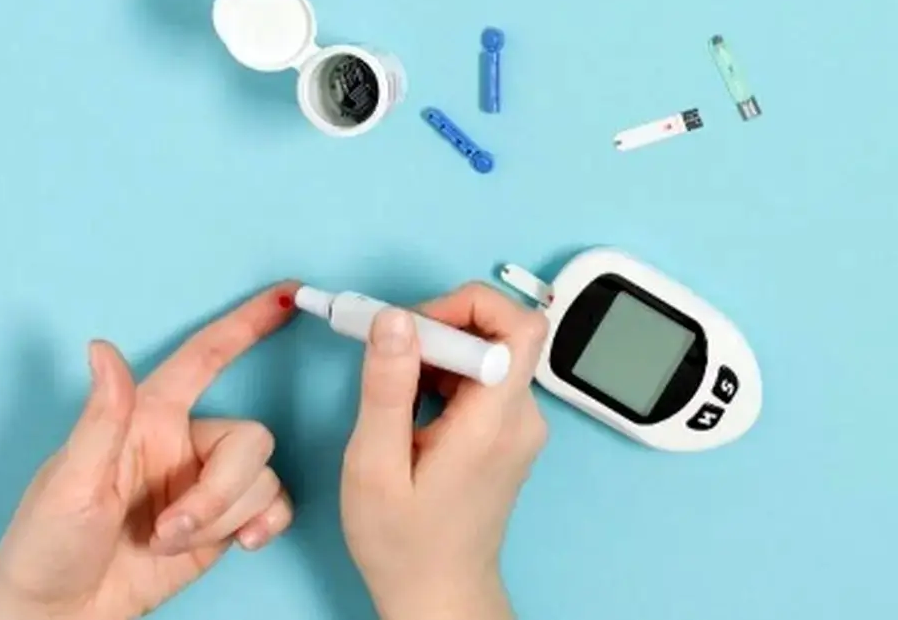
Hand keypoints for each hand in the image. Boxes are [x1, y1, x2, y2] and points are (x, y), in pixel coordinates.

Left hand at [0, 282, 299, 619]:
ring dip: (225, 517)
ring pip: (262, 477)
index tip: (288, 294)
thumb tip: (103, 348)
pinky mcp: (224, 522)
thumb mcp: (69, 481)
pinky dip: (265, 523)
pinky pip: (274, 504)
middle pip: (250, 438)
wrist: (62, 616)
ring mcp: (207, 483)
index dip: (246, 323)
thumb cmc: (48, 546)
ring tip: (173, 543)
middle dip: (223, 490)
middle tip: (173, 527)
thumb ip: (101, 417)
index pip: (205, 357)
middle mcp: (185, 444)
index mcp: (147, 418)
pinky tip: (241, 543)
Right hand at [340, 282, 550, 619]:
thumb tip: (394, 318)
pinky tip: (413, 411)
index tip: (414, 328)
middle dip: (440, 327)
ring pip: (489, 352)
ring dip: (439, 354)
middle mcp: (522, 416)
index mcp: (496, 422)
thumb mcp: (374, 465)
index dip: (468, 306)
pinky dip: (446, 377)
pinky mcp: (510, 432)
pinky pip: (484, 378)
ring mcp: (521, 425)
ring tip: (395, 394)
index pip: (520, 325)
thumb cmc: (403, 542)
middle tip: (388, 357)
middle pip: (500, 332)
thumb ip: (386, 387)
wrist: (439, 593)